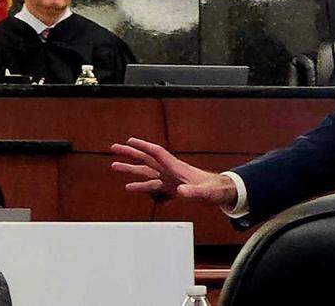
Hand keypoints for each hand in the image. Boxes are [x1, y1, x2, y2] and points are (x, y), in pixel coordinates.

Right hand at [110, 137, 237, 207]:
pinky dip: (140, 186)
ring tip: (115, 166)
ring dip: (130, 169)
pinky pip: (152, 185)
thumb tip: (182, 192)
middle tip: (114, 148)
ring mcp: (169, 178)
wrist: (220, 192)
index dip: (143, 146)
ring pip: (146, 172)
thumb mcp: (204, 192)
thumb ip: (193, 192)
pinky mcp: (171, 187)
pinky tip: (130, 187)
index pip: (156, 153)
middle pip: (146, 159)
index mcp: (176, 167)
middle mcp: (170, 170)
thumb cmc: (213, 190)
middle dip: (130, 153)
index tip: (129, 141)